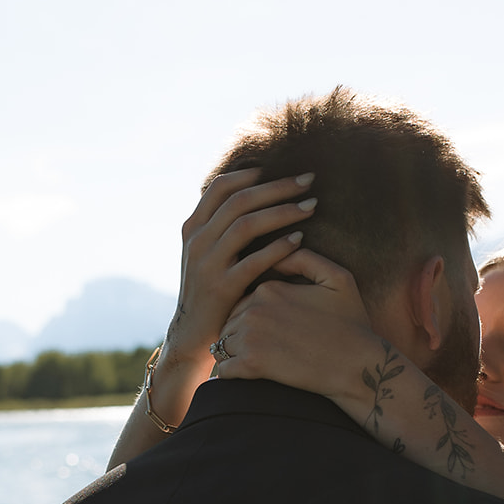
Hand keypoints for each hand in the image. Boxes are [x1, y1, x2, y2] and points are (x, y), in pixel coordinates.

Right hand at [159, 168, 317, 382]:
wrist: (193, 335)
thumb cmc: (210, 290)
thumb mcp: (206, 253)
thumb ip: (221, 227)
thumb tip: (253, 196)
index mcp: (193, 227)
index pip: (221, 187)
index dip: (252, 174)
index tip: (281, 168)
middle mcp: (197, 241)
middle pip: (240, 200)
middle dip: (278, 186)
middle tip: (309, 179)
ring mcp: (207, 264)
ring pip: (246, 224)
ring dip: (283, 211)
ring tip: (311, 206)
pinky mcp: (222, 288)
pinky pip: (254, 260)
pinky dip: (278, 247)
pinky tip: (299, 239)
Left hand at [213, 246, 380, 400]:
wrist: (359, 367)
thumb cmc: (352, 325)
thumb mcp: (338, 279)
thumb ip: (305, 260)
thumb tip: (278, 254)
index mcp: (269, 289)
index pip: (241, 300)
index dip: (250, 316)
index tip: (264, 331)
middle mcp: (255, 309)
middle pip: (229, 322)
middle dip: (237, 334)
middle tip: (257, 350)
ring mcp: (251, 337)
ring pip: (223, 345)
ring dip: (232, 355)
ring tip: (252, 364)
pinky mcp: (252, 365)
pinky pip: (225, 369)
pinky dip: (231, 373)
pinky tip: (248, 377)